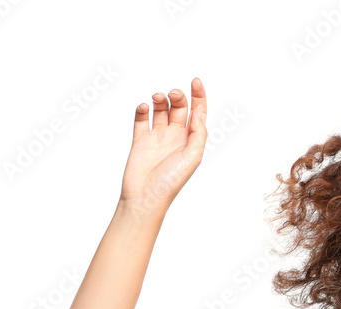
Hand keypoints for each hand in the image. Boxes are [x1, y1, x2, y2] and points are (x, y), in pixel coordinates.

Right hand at [119, 77, 206, 215]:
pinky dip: (142, 109)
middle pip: (179, 108)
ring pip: (160, 110)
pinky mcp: (140, 140)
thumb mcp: (192, 157)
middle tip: (172, 94)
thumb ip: (198, 134)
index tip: (196, 80)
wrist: (145, 197)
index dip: (199, 96)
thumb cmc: (171, 182)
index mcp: (191, 140)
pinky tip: (143, 107)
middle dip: (177, 96)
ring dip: (159, 100)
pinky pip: (141, 119)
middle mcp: (176, 137)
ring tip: (156, 98)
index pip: (198, 113)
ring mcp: (157, 137)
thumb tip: (199, 112)